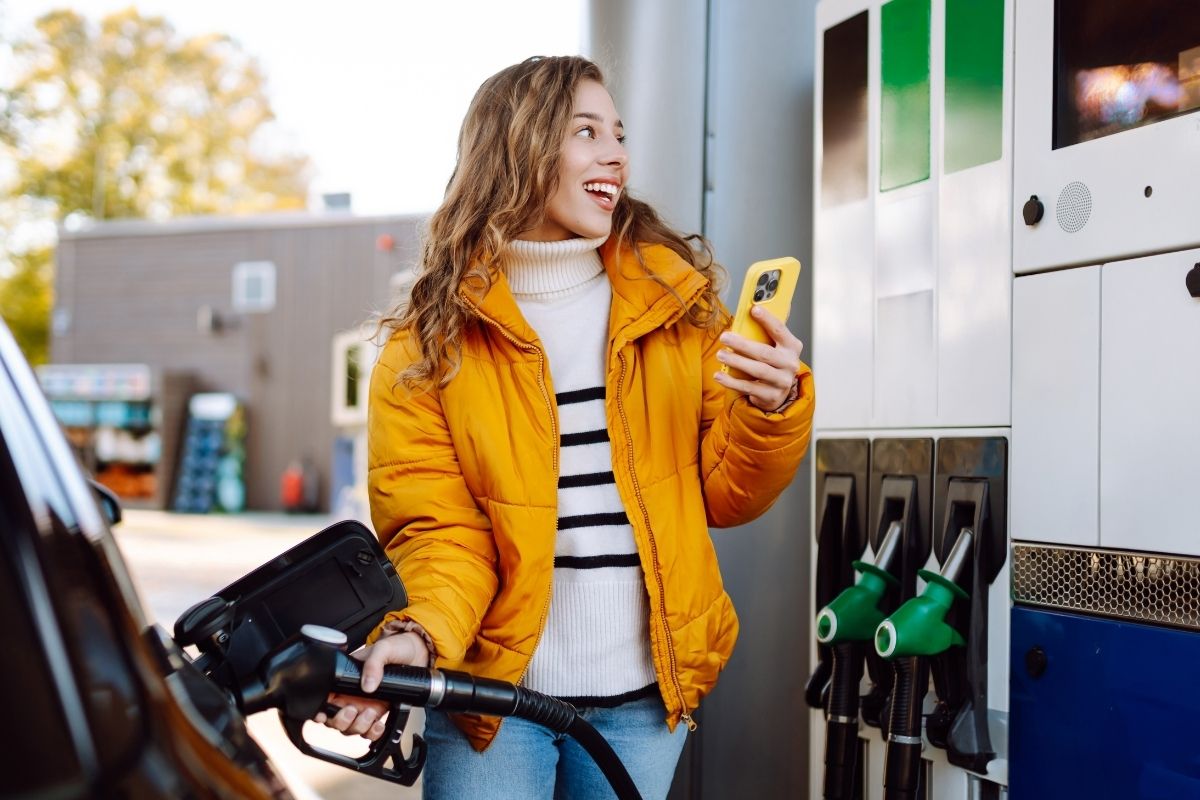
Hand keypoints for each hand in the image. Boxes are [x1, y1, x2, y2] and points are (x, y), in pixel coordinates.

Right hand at [312, 630, 430, 741]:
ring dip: (358, 727)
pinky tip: (378, 725)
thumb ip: (374, 664)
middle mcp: (351, 695)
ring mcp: (364, 705)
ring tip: (369, 714)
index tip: (324, 714)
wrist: (419, 653)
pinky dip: (372, 733)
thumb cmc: (397, 646)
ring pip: (351, 728)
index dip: (320, 709)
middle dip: (340, 721)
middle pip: (334, 719)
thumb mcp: (383, 649)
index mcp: (345, 678)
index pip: (325, 697)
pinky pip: (369, 731)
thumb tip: (367, 685)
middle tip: (352, 711)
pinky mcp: (378, 712)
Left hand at [713, 305, 804, 411]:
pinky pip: (749, 388)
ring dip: (736, 361)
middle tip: (725, 337)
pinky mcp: (771, 396)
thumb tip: (751, 309)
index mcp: (791, 347)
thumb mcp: (774, 347)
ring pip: (757, 370)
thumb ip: (765, 332)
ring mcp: (782, 381)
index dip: (768, 320)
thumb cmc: (772, 363)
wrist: (778, 392)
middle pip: (765, 353)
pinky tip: (719, 375)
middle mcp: (790, 364)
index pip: (780, 330)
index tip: (754, 310)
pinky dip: (732, 382)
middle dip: (743, 344)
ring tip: (721, 355)